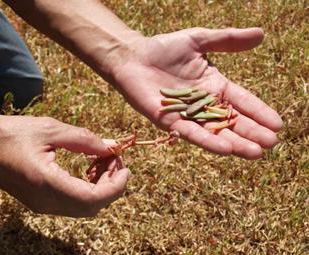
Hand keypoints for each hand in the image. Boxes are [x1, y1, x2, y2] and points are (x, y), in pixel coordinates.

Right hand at [0, 115, 129, 216]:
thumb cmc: (10, 133)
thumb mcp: (51, 129)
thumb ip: (85, 139)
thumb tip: (111, 147)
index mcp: (47, 184)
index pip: (93, 199)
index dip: (116, 186)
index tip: (126, 168)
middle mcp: (45, 201)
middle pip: (92, 206)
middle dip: (112, 184)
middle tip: (114, 158)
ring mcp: (42, 205)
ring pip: (84, 207)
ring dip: (101, 186)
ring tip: (102, 160)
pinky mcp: (40, 201)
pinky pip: (73, 202)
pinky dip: (88, 188)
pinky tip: (89, 168)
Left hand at [111, 27, 282, 159]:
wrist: (133, 57)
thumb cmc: (164, 48)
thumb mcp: (199, 40)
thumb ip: (228, 40)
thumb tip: (261, 34)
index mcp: (214, 86)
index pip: (241, 101)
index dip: (259, 112)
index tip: (277, 124)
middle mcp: (203, 104)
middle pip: (231, 121)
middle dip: (251, 132)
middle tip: (271, 144)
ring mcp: (187, 115)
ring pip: (214, 132)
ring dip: (235, 143)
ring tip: (255, 153)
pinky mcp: (169, 121)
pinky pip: (190, 133)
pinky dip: (207, 141)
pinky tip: (225, 150)